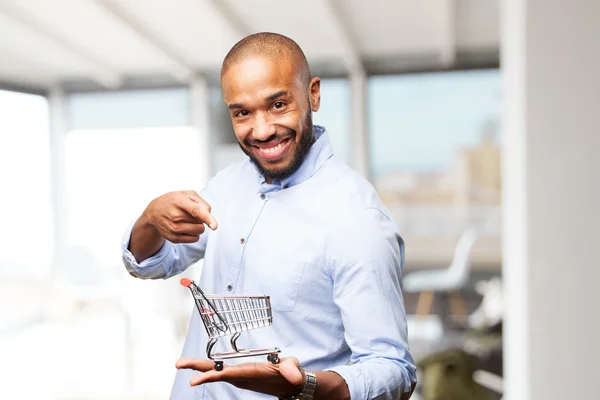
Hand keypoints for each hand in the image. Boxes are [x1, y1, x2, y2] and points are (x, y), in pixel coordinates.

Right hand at [143, 190, 217, 243]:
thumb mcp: (186, 194)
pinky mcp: (173, 238)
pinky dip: (194, 234)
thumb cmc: (173, 201)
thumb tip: (209, 214)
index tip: (214, 226)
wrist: (154, 212)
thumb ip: (201, 202)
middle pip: (201, 222)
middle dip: (200, 218)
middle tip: (189, 213)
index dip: (207, 218)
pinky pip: (194, 239)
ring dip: (198, 226)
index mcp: (179, 201)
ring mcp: (173, 229)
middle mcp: (175, 216)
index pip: (196, 211)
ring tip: (187, 220)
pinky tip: (185, 227)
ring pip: (199, 231)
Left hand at [175, 357, 304, 397]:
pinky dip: (209, 367)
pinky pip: (221, 370)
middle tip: (179, 364)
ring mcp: (240, 376)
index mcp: (250, 374)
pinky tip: (198, 365)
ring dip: (199, 367)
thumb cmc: (290, 374)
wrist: (291, 384)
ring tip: (182, 363)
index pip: (227, 375)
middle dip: (197, 369)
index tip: (193, 379)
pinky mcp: (240, 374)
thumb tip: (294, 377)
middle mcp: (241, 377)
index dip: (210, 376)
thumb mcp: (293, 369)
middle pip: (215, 372)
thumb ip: (291, 371)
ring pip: (216, 371)